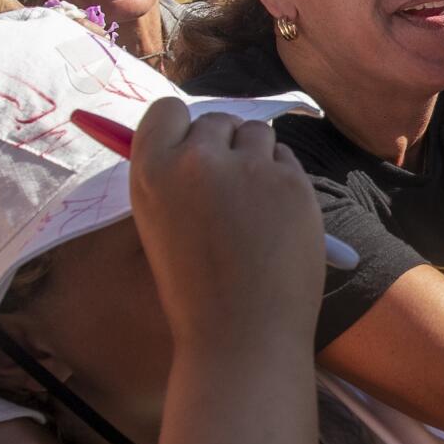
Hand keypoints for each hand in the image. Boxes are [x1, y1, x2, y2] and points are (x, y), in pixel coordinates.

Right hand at [126, 99, 324, 359]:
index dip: (183, 129)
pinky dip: (285, 180)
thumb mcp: (160, 223)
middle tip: (228, 195)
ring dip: (258, 158)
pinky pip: (288, 158)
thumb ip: (172, 176)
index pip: (167, 109)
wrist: (242, 334)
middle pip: (218, 120)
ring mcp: (249, 167)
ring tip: (252, 211)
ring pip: (258, 133)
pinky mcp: (292, 181)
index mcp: (151, 171)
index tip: (192, 152)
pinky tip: (277, 221)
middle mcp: (197, 160)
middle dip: (225, 147)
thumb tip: (193, 135)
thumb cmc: (197, 287)